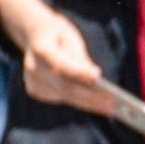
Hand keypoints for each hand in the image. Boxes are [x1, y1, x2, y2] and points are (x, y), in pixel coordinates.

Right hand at [1, 0, 118, 119]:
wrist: (34, 36)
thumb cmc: (59, 36)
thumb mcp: (70, 37)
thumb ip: (79, 57)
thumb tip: (93, 77)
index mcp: (40, 48)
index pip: (60, 63)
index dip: (78, 71)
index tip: (98, 76)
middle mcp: (33, 67)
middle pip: (63, 86)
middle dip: (89, 97)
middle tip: (112, 104)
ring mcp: (32, 81)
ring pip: (64, 96)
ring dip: (88, 103)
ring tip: (110, 107)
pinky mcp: (36, 90)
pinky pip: (61, 98)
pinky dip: (79, 101)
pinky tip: (97, 104)